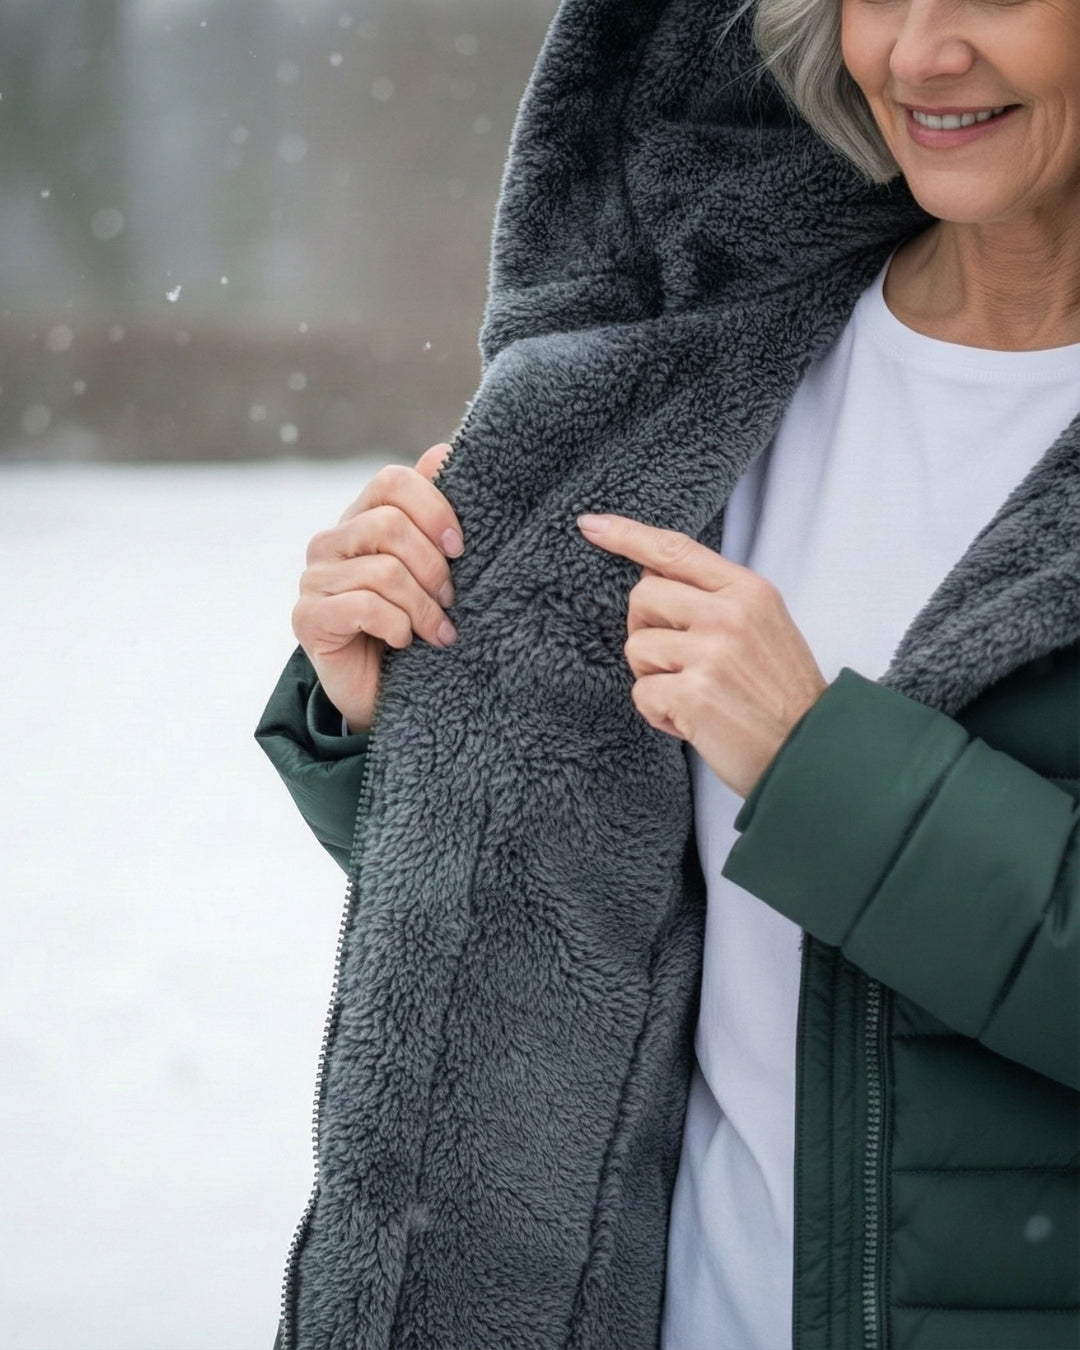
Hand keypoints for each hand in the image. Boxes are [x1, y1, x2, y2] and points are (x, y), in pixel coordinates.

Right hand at [292, 443, 463, 731]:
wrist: (382, 693)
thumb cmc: (413, 625)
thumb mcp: (431, 570)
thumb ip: (434, 515)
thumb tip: (442, 451)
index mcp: (361, 519)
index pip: (392, 481)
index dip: (434, 507)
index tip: (460, 547)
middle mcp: (331, 542)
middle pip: (391, 525)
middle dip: (434, 568)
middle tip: (451, 601)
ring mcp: (314, 579)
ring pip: (384, 571)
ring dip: (423, 607)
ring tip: (438, 632)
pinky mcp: (307, 618)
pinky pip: (364, 606)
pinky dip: (397, 626)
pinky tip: (404, 642)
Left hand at [577, 514, 826, 797]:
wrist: (811, 752)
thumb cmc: (782, 694)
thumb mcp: (764, 626)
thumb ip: (716, 598)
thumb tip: (651, 574)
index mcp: (749, 590)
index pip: (676, 550)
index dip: (627, 535)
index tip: (591, 524)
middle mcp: (730, 614)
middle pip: (643, 596)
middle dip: (646, 630)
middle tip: (677, 663)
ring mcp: (711, 652)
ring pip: (637, 647)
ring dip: (654, 678)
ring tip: (693, 696)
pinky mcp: (693, 693)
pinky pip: (641, 693)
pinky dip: (658, 713)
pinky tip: (691, 722)